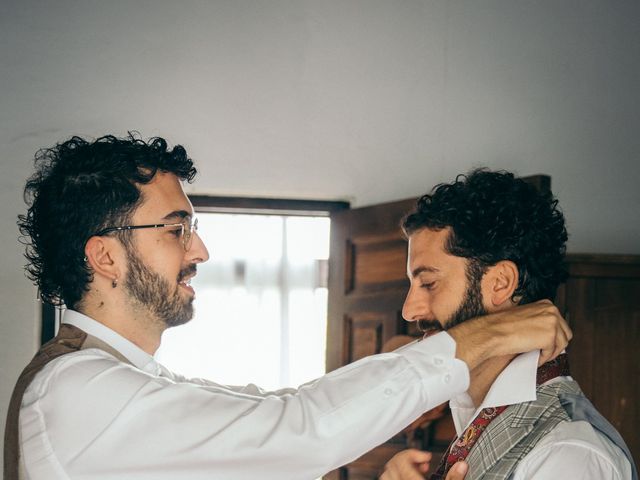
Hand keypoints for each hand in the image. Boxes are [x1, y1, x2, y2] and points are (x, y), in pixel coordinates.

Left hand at [379, 449, 467, 479]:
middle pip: (391, 464)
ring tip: (415, 470)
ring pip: (386, 473)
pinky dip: (394, 476)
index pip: (401, 461)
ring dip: (399, 467)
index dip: (413, 454)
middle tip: (422, 463)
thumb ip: (453, 478)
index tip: (427, 457)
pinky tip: (409, 477)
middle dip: (407, 459)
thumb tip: (462, 464)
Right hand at [447, 300, 571, 369]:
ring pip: (562, 344)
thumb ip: (539, 321)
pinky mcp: (550, 337)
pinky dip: (544, 358)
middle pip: (566, 334)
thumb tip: (546, 335)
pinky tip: (534, 358)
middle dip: (556, 345)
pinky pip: (552, 353)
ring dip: (551, 352)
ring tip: (538, 355)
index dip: (554, 336)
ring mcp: (552, 323)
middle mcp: (552, 311)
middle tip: (544, 352)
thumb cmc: (503, 325)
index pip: (560, 323)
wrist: (493, 331)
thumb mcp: (525, 316)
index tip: (545, 343)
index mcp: (547, 304)